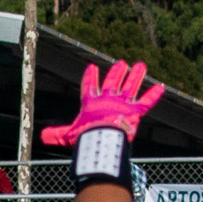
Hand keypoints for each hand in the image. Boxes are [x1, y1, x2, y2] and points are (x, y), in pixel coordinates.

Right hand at [40, 60, 165, 146]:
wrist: (102, 137)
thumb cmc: (84, 136)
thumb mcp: (68, 135)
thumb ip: (56, 134)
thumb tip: (41, 136)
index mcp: (91, 103)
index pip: (89, 86)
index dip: (90, 77)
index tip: (92, 67)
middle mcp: (108, 99)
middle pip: (112, 83)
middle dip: (116, 73)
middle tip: (121, 64)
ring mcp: (123, 103)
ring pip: (131, 87)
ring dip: (136, 76)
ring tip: (140, 65)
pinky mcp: (135, 111)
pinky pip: (147, 102)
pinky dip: (154, 95)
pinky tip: (161, 87)